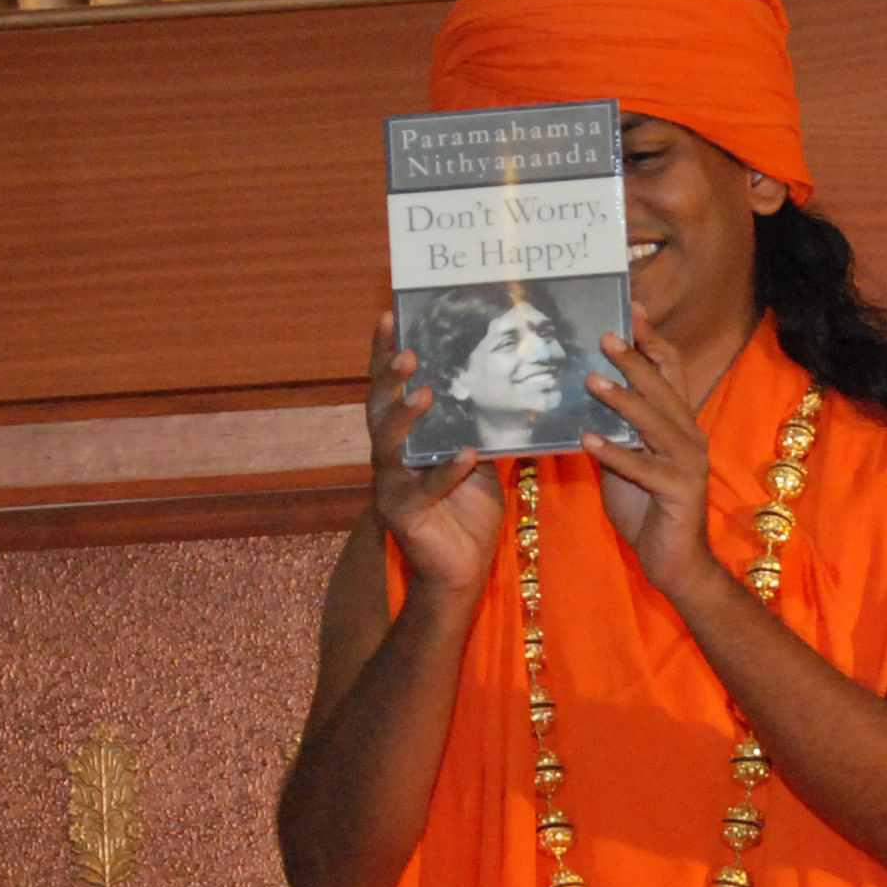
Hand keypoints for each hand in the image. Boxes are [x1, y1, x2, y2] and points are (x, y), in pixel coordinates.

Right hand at [363, 310, 498, 596]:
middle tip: (408, 352)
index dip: (384, 354)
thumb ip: (478, 423)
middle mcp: (389, 457)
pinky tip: (466, 453)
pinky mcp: (405, 515)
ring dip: (406, 418)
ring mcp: (392, 486)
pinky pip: (425, 489)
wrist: (462, 569)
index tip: (390, 316)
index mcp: (404, 438)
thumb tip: (508, 378)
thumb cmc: (467, 510)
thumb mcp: (477, 456)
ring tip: (425, 395)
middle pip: (378, 409)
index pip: (388, 389)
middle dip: (389, 378)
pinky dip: (446, 471)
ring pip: (389, 446)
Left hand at [581, 335, 724, 600]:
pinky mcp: (679, 491)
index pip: (671, 371)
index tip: (631, 309)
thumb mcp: (626, 461)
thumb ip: (615, 430)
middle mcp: (689, 436)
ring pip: (654, 422)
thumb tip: (582, 397)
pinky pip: (643, 467)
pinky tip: (588, 441)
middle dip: (634, 359)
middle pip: (663, 388)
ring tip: (591, 379)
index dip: (652, 340)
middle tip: (604, 336)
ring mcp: (688, 463)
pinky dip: (615, 453)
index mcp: (679, 425)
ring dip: (622, 399)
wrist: (674, 561)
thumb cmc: (648, 510)